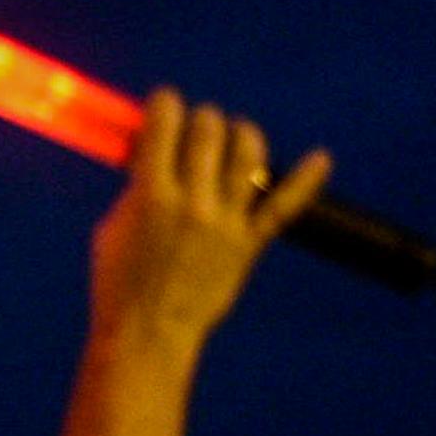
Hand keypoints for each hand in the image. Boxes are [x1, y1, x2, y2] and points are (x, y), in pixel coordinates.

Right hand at [92, 91, 331, 359]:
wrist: (148, 332)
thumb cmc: (119, 280)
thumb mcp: (114, 226)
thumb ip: (135, 186)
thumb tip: (151, 149)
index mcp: (150, 194)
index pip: (165, 123)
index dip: (165, 104)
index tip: (164, 104)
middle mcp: (193, 202)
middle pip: (209, 130)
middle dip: (201, 118)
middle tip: (195, 127)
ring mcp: (226, 222)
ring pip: (248, 154)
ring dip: (241, 134)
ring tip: (234, 137)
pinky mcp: (250, 243)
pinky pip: (285, 205)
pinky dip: (306, 179)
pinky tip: (321, 158)